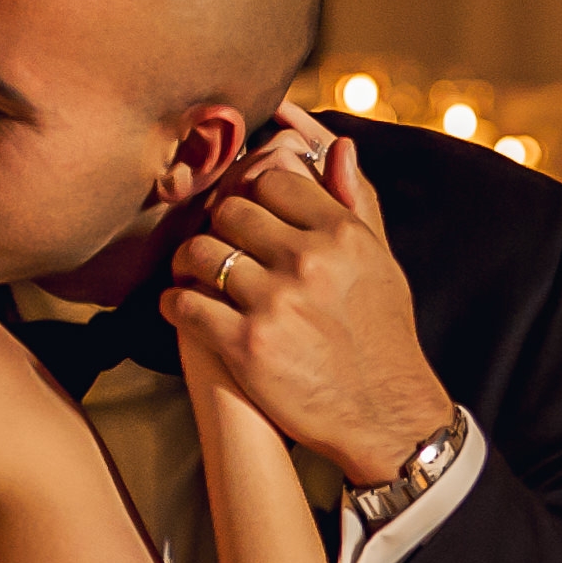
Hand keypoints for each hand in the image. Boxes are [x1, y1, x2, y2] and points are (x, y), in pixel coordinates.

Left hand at [161, 128, 454, 486]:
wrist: (385, 417)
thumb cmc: (382, 337)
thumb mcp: (382, 263)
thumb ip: (357, 201)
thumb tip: (338, 145)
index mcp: (342, 234)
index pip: (273, 179)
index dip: (252, 193)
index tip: (246, 214)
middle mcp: (308, 261)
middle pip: (230, 211)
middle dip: (217, 225)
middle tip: (214, 244)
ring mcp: (275, 302)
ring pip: (201, 252)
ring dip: (189, 263)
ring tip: (192, 274)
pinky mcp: (246, 345)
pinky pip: (186, 304)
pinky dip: (176, 303)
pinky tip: (182, 307)